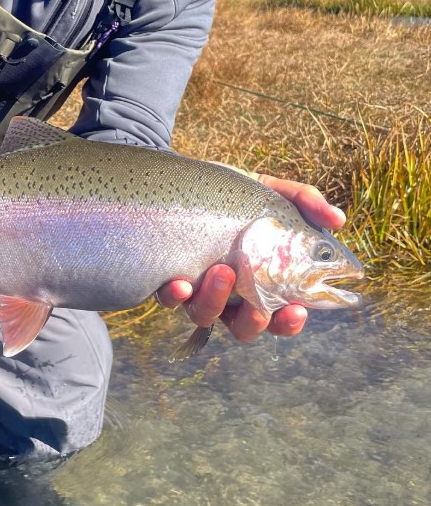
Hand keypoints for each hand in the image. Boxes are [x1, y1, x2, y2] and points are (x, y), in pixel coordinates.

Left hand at [155, 174, 345, 342]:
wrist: (190, 177)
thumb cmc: (236, 192)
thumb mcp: (272, 192)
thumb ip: (305, 202)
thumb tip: (338, 219)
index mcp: (260, 282)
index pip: (279, 315)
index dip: (289, 322)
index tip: (298, 310)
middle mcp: (229, 293)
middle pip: (243, 327)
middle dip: (254, 323)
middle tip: (259, 307)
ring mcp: (197, 287)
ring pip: (205, 316)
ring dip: (215, 302)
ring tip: (222, 272)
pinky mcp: (167, 277)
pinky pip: (168, 297)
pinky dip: (174, 296)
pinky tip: (179, 284)